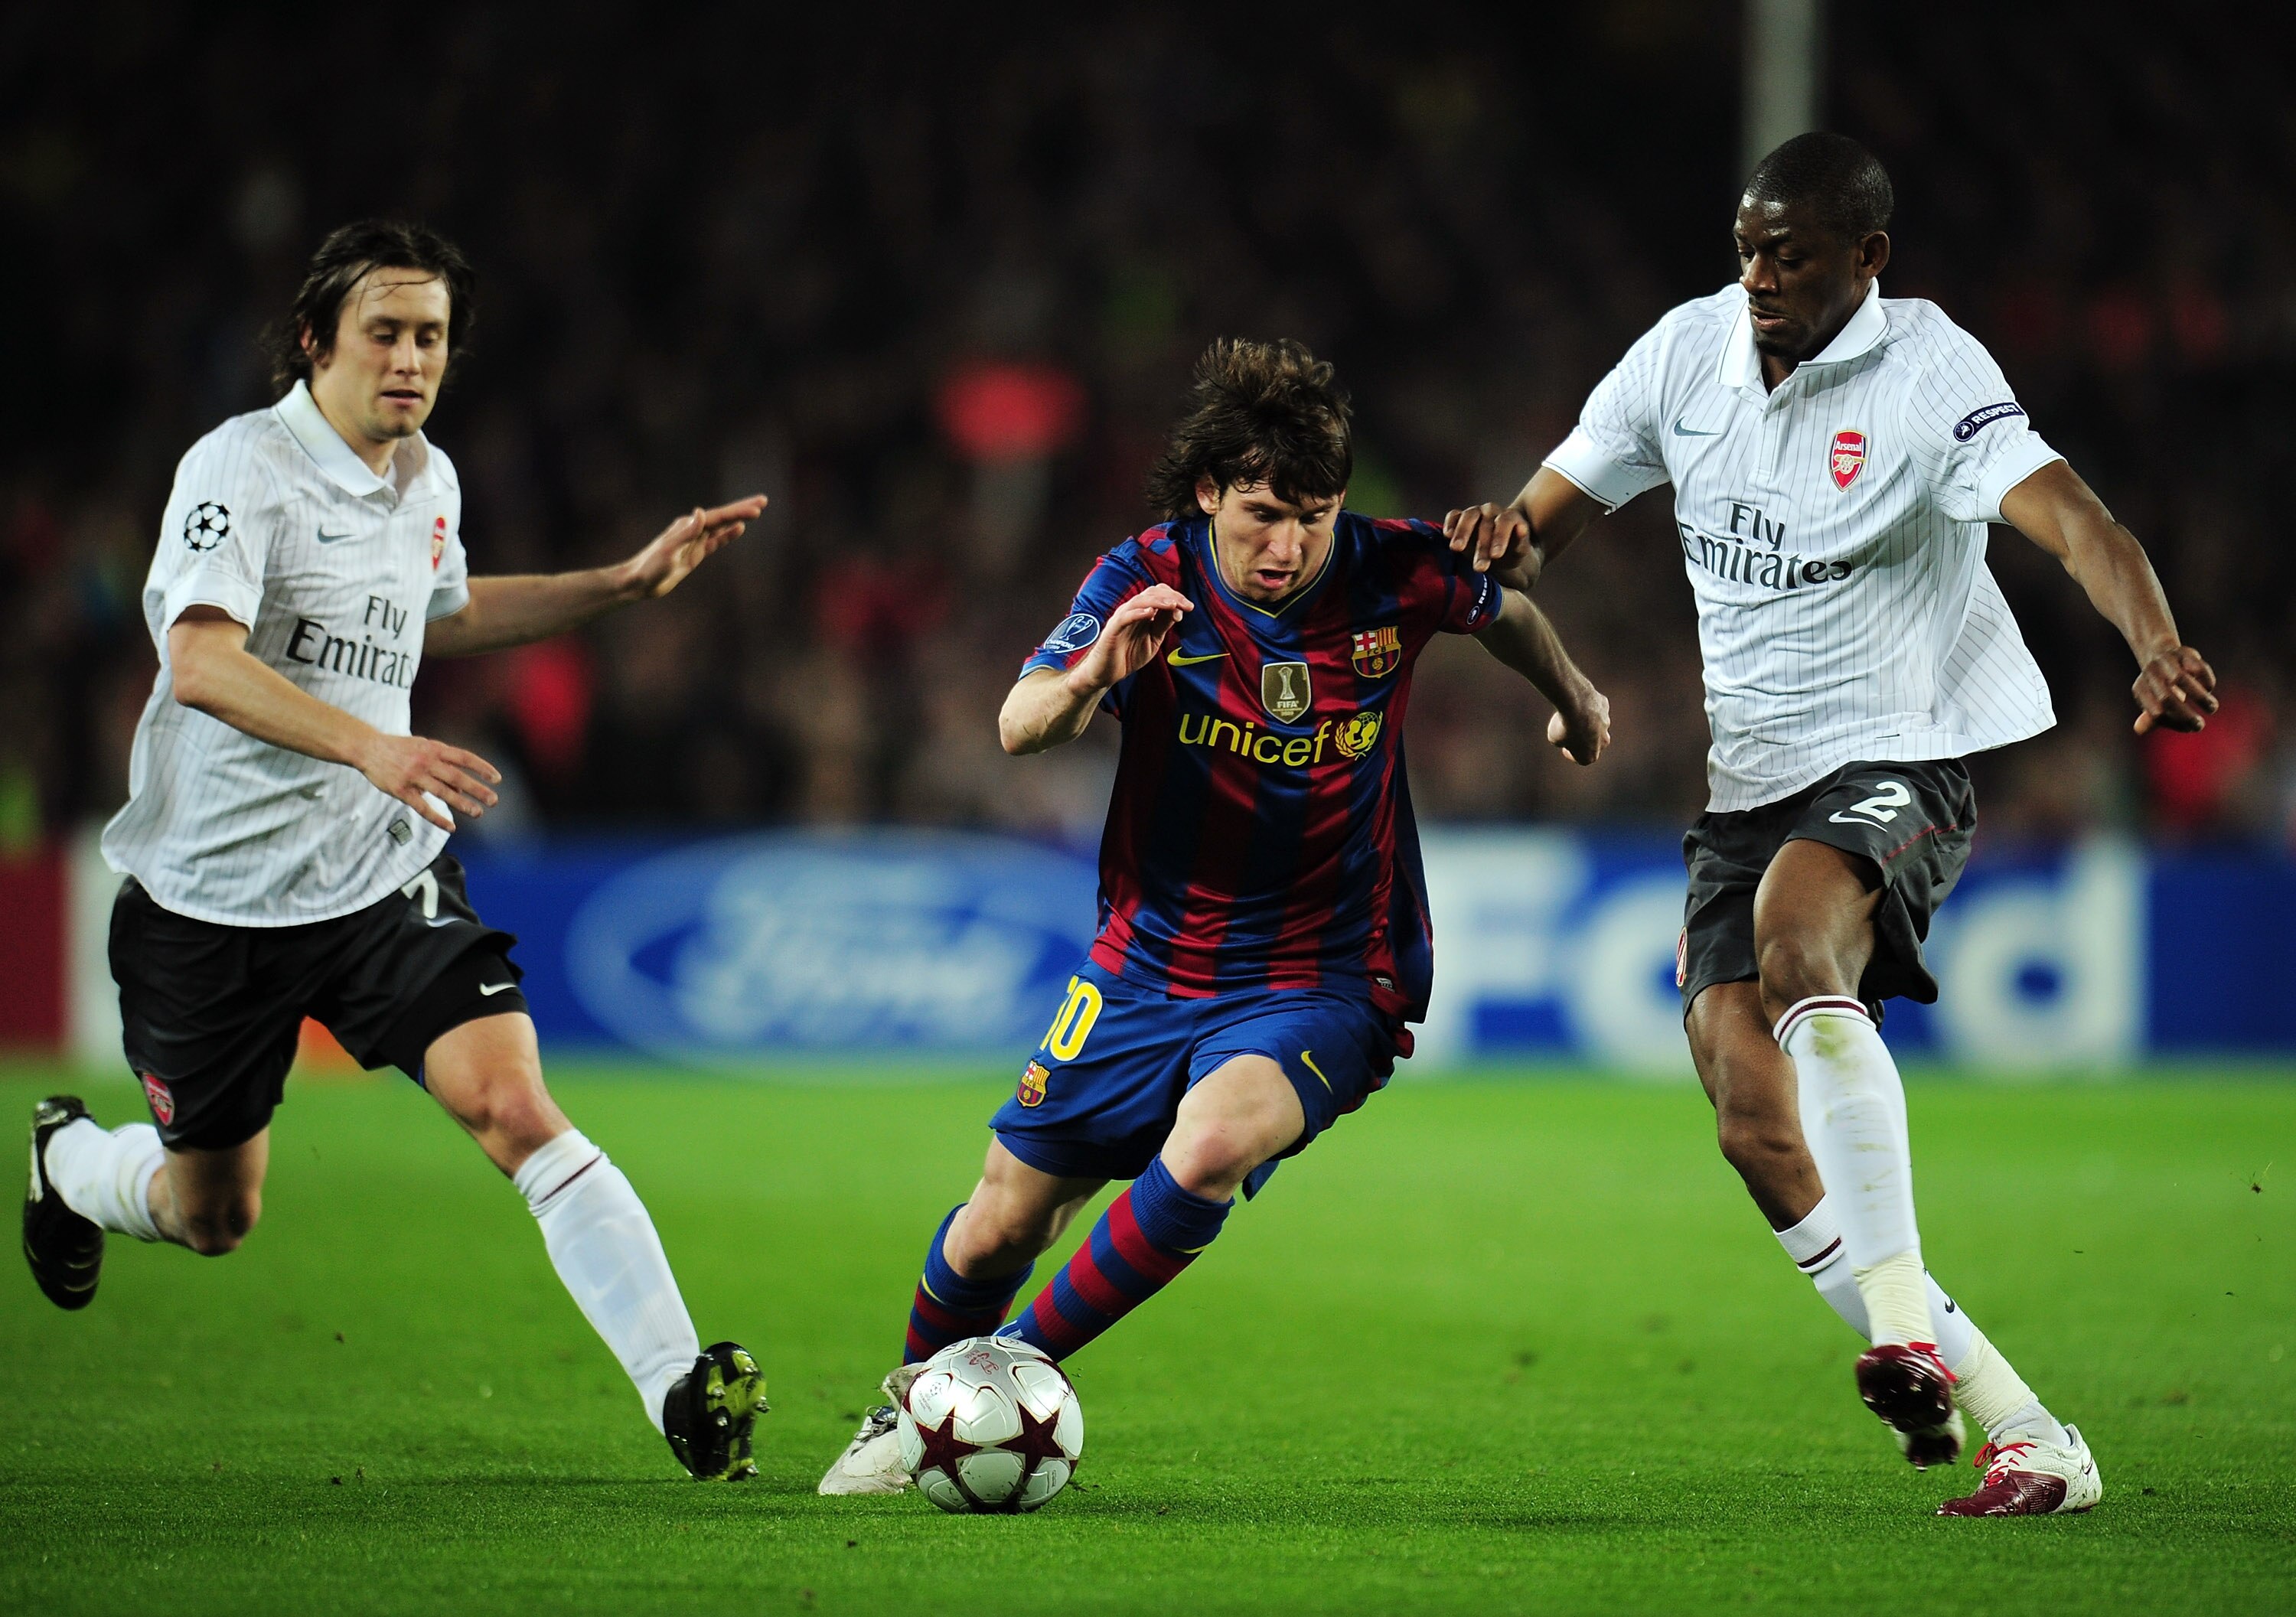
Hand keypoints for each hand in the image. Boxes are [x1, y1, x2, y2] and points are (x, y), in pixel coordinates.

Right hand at [358, 733, 501, 830]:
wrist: (368, 748)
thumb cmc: (400, 749)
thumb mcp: (423, 748)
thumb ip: (443, 765)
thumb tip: (462, 789)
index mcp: (434, 749)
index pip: (464, 758)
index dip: (482, 767)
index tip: (497, 778)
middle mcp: (426, 761)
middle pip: (457, 777)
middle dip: (477, 789)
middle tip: (494, 800)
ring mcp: (414, 776)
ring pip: (442, 792)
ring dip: (462, 804)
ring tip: (478, 813)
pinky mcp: (401, 790)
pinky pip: (423, 807)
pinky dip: (438, 818)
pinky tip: (451, 827)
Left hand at [620, 495, 768, 599]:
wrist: (640, 582)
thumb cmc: (650, 566)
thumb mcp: (669, 549)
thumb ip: (686, 532)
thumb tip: (701, 512)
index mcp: (687, 526)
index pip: (718, 516)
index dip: (737, 512)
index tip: (756, 510)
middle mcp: (692, 529)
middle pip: (723, 516)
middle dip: (742, 508)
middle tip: (763, 500)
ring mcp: (695, 541)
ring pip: (722, 526)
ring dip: (738, 518)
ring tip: (757, 511)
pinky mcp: (695, 553)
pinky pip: (716, 541)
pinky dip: (728, 534)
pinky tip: (739, 529)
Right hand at [1066, 585, 1193, 692]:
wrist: (1106, 673)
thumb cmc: (1128, 655)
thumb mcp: (1153, 639)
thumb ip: (1163, 625)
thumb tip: (1178, 611)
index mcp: (1142, 611)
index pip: (1159, 594)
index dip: (1175, 596)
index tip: (1189, 607)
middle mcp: (1131, 610)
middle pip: (1151, 593)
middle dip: (1171, 597)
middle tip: (1187, 606)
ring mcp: (1121, 618)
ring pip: (1139, 601)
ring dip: (1158, 601)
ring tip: (1173, 605)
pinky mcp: (1112, 629)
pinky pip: (1125, 617)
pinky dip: (1138, 612)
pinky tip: (1150, 613)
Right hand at [1442, 501, 1536, 580]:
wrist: (1499, 554)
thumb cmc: (1511, 553)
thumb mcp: (1519, 551)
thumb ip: (1521, 541)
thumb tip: (1521, 529)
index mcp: (1509, 516)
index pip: (1505, 521)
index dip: (1500, 537)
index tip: (1496, 556)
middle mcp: (1492, 511)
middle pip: (1485, 522)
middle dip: (1481, 545)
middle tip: (1479, 567)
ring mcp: (1476, 512)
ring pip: (1469, 516)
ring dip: (1462, 532)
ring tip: (1456, 549)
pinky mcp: (1460, 518)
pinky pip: (1454, 515)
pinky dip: (1450, 523)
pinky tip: (1447, 535)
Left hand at [1548, 684, 1609, 765]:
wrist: (1574, 704)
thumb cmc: (1564, 725)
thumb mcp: (1555, 738)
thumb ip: (1562, 739)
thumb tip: (1566, 733)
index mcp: (1591, 756)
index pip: (1581, 758)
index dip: (1571, 753)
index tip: (1564, 746)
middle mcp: (1603, 742)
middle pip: (1594, 743)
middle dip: (1584, 739)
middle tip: (1571, 732)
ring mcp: (1606, 724)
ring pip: (1596, 724)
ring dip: (1586, 722)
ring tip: (1571, 715)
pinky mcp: (1605, 707)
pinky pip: (1595, 708)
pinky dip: (1587, 707)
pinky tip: (1577, 703)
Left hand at [2132, 645, 2217, 733]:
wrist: (2160, 653)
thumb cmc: (2158, 687)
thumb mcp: (2152, 703)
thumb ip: (2150, 718)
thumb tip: (2139, 730)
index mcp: (2140, 689)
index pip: (2156, 713)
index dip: (2174, 723)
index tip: (2188, 728)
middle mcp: (2150, 674)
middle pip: (2166, 698)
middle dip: (2185, 715)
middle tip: (2200, 726)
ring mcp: (2166, 661)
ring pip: (2180, 679)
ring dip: (2200, 697)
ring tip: (2212, 708)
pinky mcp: (2185, 653)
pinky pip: (2196, 667)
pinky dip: (2204, 680)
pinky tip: (2208, 688)